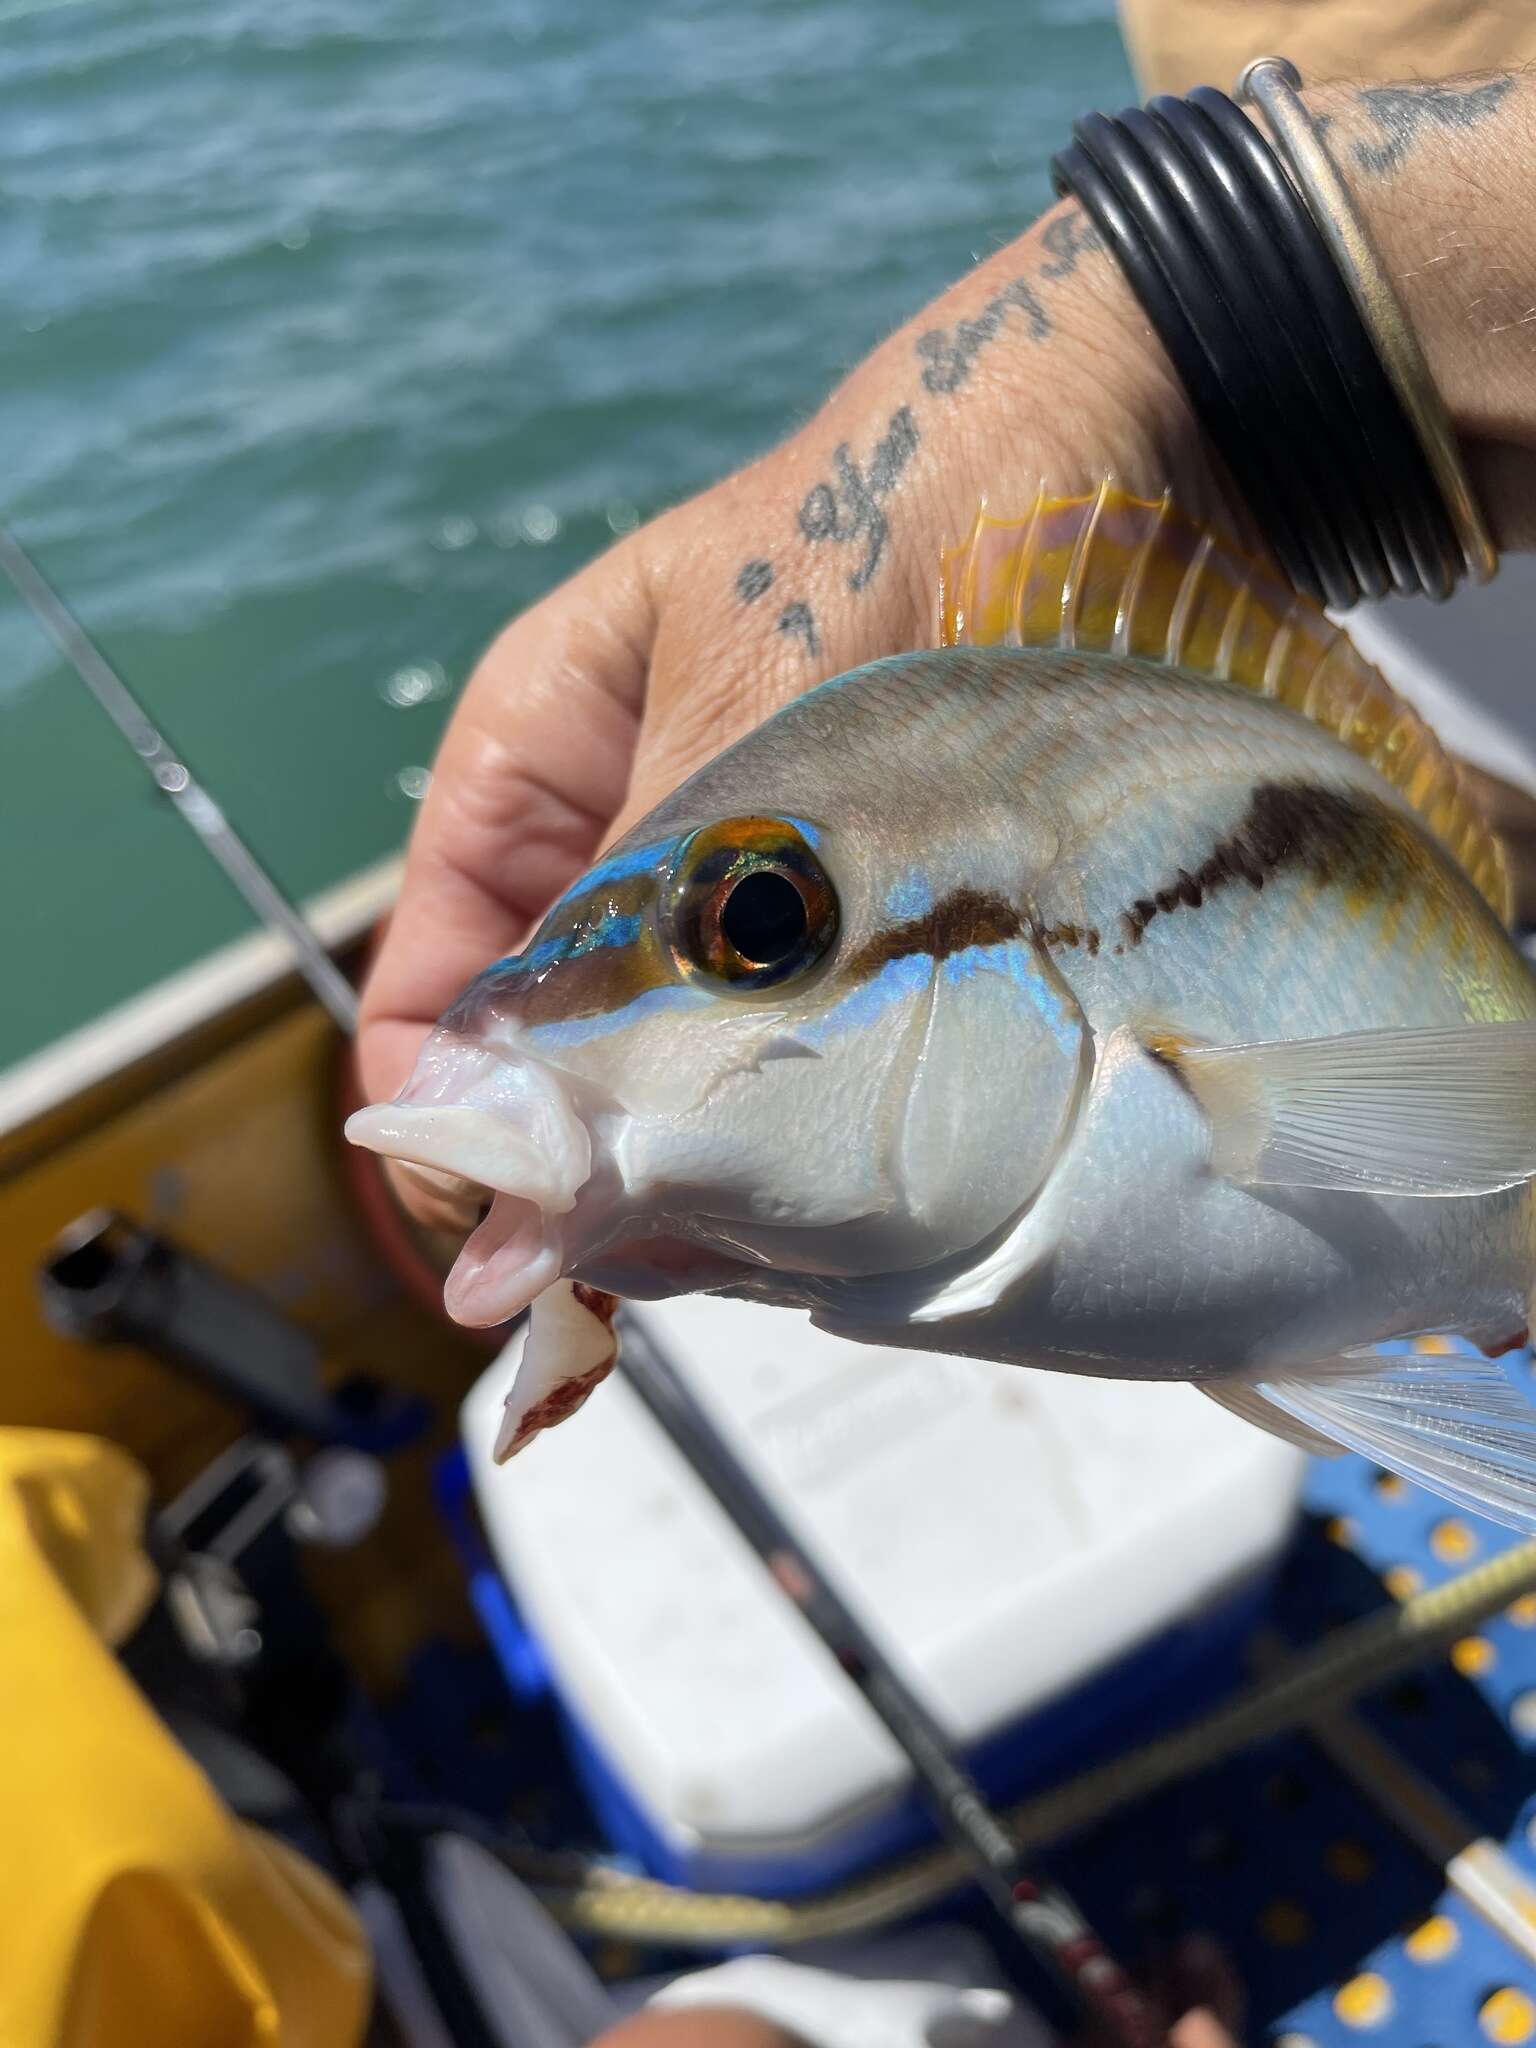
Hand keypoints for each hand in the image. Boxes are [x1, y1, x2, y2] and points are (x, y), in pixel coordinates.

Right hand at [355, 194, 1216, 1224]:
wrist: (1140, 442)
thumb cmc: (912, 530)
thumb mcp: (741, 715)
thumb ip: (622, 928)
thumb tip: (493, 1127)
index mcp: (532, 774)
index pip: (427, 1006)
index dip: (458, 1142)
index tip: (539, 1245)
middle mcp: (624, 859)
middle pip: (553, 1078)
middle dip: (602, 1181)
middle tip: (703, 1254)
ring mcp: (743, 912)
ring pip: (676, 1097)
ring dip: (717, 1181)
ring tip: (801, 1222)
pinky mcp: (863, 953)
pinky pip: (798, 1082)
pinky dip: (816, 1151)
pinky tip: (875, 1178)